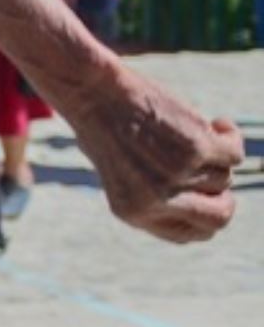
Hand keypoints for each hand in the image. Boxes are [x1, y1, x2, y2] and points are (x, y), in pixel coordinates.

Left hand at [64, 68, 242, 242]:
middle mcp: (154, 201)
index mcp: (132, 212)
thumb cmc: (104, 126)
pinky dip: (231, 137)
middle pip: (219, 217)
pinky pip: (234, 154)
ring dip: (213, 154)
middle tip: (216, 172)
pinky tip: (218, 123)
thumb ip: (157, 194)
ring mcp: (176, 176)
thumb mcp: (122, 172)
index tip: (208, 197)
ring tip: (189, 130)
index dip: (204, 217)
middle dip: (225, 197)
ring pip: (223, 176)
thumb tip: (205, 200)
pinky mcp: (195, 149)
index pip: (188, 235)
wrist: (92, 92)